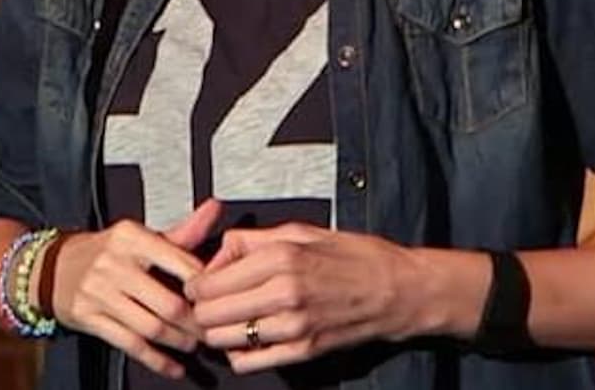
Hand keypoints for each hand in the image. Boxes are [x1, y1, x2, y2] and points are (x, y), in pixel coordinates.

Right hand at [50, 199, 222, 379]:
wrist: (53, 268)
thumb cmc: (106, 252)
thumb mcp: (141, 236)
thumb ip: (182, 231)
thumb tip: (215, 209)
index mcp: (132, 237)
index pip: (181, 264)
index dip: (205, 287)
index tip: (219, 298)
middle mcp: (114, 263)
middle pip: (168, 303)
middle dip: (196, 323)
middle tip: (211, 331)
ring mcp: (99, 292)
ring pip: (150, 327)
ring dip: (178, 341)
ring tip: (193, 344)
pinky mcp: (88, 317)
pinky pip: (130, 344)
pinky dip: (155, 359)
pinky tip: (172, 366)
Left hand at [184, 224, 435, 373]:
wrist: (398, 290)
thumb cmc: (357, 257)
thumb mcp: (304, 231)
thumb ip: (254, 240)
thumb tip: (220, 251)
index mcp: (281, 257)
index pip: (210, 281)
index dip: (196, 285)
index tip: (199, 284)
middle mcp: (284, 292)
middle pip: (210, 313)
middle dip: (202, 309)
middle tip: (208, 304)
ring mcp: (293, 326)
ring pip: (224, 339)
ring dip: (218, 332)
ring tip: (227, 321)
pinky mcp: (303, 350)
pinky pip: (250, 361)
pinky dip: (239, 353)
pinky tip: (247, 339)